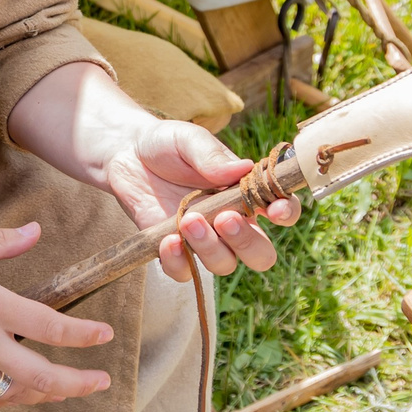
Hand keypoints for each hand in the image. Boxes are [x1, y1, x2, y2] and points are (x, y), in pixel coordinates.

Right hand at [0, 224, 116, 409]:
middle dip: (79, 382)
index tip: (105, 334)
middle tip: (102, 381)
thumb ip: (1, 242)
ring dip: (50, 394)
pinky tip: (24, 393)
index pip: (51, 326)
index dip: (84, 334)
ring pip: (19, 394)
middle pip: (44, 375)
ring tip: (69, 389)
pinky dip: (13, 399)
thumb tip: (35, 230)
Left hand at [6, 60, 296, 282]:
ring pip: (224, 264)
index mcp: (247, 194)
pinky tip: (167, 242)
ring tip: (188, 220)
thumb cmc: (167, 144)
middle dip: (248, 243)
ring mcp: (204, 240)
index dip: (285, 213)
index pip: (282, 211)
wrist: (125, 154)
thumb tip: (241, 169)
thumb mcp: (189, 139)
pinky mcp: (173, 250)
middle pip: (260, 254)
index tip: (273, 209)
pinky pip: (184, 273)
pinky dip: (178, 263)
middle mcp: (231, 222)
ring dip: (210, 248)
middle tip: (225, 219)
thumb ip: (212, 155)